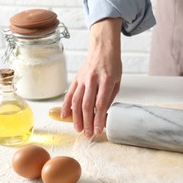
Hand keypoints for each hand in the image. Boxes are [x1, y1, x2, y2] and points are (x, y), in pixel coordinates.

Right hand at [61, 18, 121, 136]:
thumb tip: (103, 113)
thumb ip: (110, 97)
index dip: (99, 119)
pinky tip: (64, 116)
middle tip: (88, 134)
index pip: (100, 104)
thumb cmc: (112, 64)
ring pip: (76, 101)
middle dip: (87, 122)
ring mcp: (82, 79)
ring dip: (76, 117)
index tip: (99, 130)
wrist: (102, 47)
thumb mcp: (117, 80)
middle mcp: (92, 80)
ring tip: (78, 129)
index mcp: (106, 80)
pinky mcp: (76, 79)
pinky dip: (66, 106)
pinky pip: (69, 94)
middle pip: (87, 105)